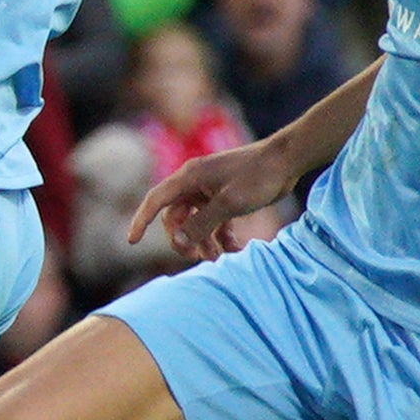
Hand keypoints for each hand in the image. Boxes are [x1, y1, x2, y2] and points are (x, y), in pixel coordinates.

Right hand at [126, 139, 296, 262]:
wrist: (288, 160)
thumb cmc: (258, 176)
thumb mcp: (230, 203)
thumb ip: (202, 223)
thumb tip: (178, 242)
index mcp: (189, 177)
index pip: (156, 200)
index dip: (141, 221)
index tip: (131, 242)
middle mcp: (194, 182)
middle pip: (176, 217)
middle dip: (184, 239)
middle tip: (197, 258)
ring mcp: (210, 189)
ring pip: (195, 221)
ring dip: (203, 241)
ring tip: (219, 258)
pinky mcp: (225, 195)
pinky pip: (213, 220)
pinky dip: (219, 234)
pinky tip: (234, 247)